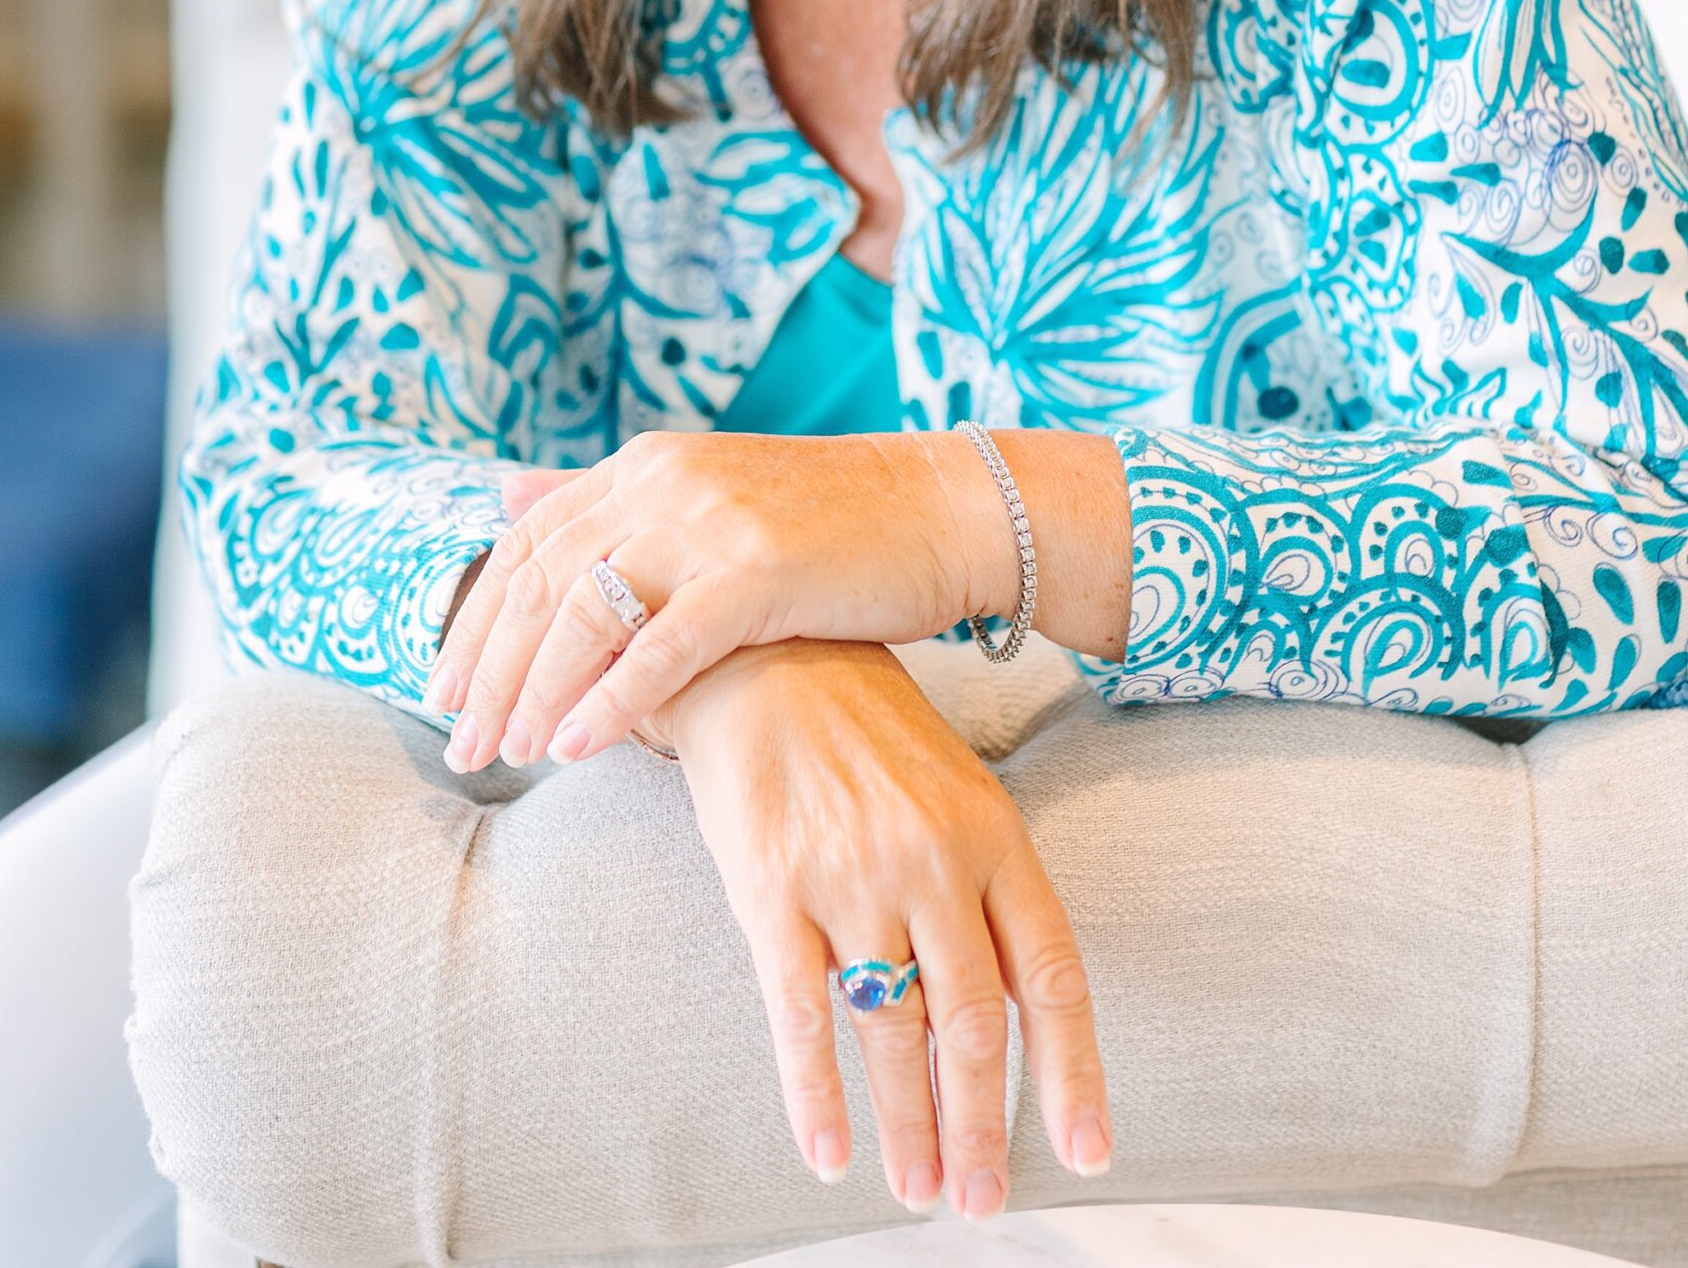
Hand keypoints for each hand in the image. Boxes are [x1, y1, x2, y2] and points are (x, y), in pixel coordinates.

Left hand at [423, 427, 993, 771]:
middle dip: (488, 669)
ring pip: (585, 613)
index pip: (528, 540)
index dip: (477, 618)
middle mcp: (664, 481)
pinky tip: (576, 748)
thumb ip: (611, 504)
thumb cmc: (829, 523)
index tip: (440, 689)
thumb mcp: (707, 495)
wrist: (941, 509)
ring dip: (535, 692)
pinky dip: (609, 700)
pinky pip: (661, 646)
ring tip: (508, 756)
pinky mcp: (756, 571)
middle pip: (540, 580)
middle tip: (457, 746)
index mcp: (648, 464)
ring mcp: (709, 522)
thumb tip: (508, 494)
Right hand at [663, 637, 1110, 1219]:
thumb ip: (987, 888)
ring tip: (921, 1192)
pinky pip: (801, 1013)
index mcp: (994, 835)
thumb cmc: (865, 728)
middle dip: (982, 1129)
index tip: (1088, 1153)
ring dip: (910, 1128)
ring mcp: (852, 876)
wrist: (761, 649)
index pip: (1050, 976)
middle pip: (973, 1026)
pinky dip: (817, 1095)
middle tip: (983, 1202)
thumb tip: (1018, 1005)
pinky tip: (830, 1155)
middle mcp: (933, 861)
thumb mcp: (955, 787)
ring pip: (894, 1033)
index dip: (1073, 1072)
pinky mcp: (773, 887)